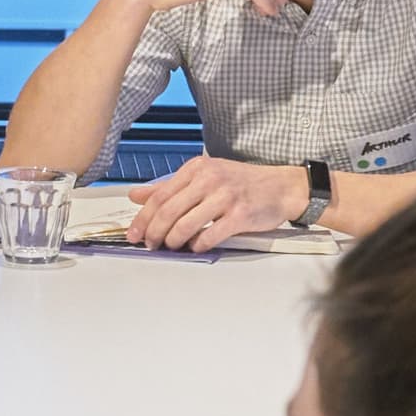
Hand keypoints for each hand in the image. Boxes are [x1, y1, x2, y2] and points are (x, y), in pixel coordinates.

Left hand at [127, 155, 310, 251]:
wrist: (281, 187)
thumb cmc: (242, 183)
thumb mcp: (203, 176)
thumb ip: (169, 187)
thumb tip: (136, 195)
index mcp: (197, 168)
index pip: (160, 195)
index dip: (142, 218)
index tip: (134, 233)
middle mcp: (209, 179)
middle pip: (168, 211)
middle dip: (154, 233)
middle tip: (149, 244)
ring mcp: (225, 197)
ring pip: (185, 225)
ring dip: (173, 241)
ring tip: (171, 246)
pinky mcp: (239, 215)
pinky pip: (208, 236)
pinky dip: (197, 246)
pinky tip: (195, 247)